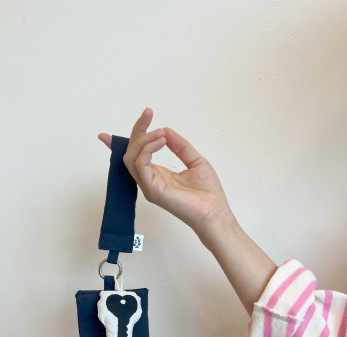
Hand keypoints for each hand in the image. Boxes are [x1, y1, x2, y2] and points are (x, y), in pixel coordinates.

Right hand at [98, 107, 233, 246]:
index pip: (137, 154)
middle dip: (137, 130)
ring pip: (131, 158)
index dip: (131, 136)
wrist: (215, 213)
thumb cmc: (208, 194)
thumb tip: (166, 130)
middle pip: (131, 152)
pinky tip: (161, 141)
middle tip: (149, 113)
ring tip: (161, 132)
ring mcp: (149, 186)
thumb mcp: (195, 161)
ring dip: (143, 139)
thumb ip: (180, 146)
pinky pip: (140, 166)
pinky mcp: (153, 190)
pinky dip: (147, 150)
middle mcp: (150, 180)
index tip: (141, 116)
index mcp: (158, 174)